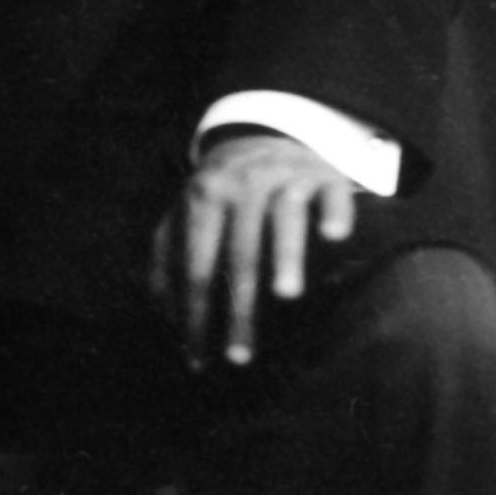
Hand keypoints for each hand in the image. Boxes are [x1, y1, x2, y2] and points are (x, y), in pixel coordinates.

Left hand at [152, 128, 361, 368]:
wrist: (268, 135)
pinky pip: (331, 193)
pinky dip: (332, 212)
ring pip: (283, 219)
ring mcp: (285, 177)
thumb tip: (162, 314)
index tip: (197, 359)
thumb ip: (166, 256)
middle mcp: (242, 186)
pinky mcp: (326, 174)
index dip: (194, 314)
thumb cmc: (224, 193)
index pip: (195, 266)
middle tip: (239, 358)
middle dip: (238, 309)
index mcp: (201, 198)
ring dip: (285, 257)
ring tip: (285, 296)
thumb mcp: (187, 214)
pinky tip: (333, 235)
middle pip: (238, 255)